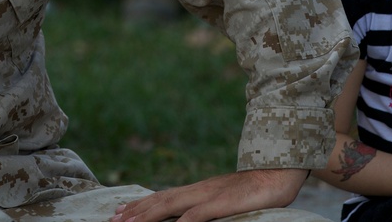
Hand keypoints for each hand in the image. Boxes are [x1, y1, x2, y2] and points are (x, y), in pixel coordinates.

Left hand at [111, 168, 306, 221]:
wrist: (279, 174)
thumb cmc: (255, 193)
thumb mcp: (226, 203)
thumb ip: (207, 209)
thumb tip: (190, 219)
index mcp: (198, 191)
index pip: (163, 198)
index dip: (140, 205)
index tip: (120, 212)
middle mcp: (198, 191)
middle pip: (160, 201)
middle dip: (135, 212)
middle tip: (113, 220)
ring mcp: (210, 195)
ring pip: (171, 206)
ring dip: (147, 216)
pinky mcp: (223, 202)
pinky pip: (198, 215)